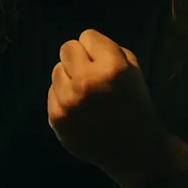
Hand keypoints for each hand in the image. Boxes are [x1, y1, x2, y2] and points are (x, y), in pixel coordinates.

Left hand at [47, 29, 170, 187]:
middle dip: (79, 58)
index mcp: (112, 66)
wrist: (134, 151)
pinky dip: (63, 97)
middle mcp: (87, 80)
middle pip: (67, 48)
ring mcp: (68, 100)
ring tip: (85, 94)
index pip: (87, 36)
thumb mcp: (134, 71)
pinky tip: (79, 109)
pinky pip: (51, 92)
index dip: (96, 48)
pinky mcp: (56, 117)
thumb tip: (84, 44)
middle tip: (89, 73)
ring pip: (56, 70)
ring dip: (69, 77)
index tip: (103, 62)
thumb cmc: (136, 106)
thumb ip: (110, 50)